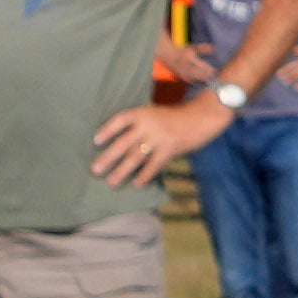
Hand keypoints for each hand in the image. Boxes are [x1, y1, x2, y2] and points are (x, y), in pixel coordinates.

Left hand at [92, 97, 217, 187]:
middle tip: (95, 169)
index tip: (95, 141)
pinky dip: (144, 175)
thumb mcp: (155, 114)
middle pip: (123, 142)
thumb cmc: (175, 118)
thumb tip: (120, 144)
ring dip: (122, 171)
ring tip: (111, 182)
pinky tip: (137, 184)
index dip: (107, 130)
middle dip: (108, 157)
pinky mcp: (170, 148)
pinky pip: (154, 165)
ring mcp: (159, 137)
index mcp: (142, 113)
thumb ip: (140, 125)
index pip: (120, 120)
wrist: (202, 117)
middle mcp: (148, 124)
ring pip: (136, 156)